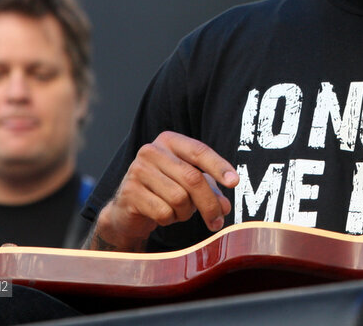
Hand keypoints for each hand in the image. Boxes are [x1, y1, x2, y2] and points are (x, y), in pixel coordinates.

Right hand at [90, 131, 238, 250]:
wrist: (127, 210)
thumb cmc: (164, 191)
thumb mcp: (189, 185)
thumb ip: (211, 190)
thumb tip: (225, 207)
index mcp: (169, 141)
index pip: (199, 151)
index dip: (219, 167)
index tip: (234, 182)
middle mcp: (152, 151)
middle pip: (192, 178)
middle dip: (209, 203)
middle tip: (218, 221)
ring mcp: (138, 170)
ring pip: (179, 198)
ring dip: (185, 212)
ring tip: (178, 211)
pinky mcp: (130, 192)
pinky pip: (163, 212)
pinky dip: (170, 219)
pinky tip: (163, 215)